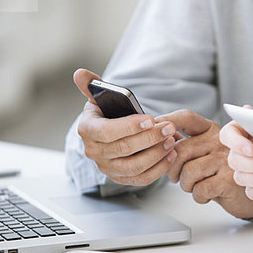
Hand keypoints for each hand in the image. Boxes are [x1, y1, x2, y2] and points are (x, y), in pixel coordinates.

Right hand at [73, 69, 177, 185]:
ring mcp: (107, 168)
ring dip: (156, 154)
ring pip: (134, 166)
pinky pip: (141, 178)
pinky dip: (158, 169)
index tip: (150, 119)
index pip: (106, 131)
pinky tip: (171, 155)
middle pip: (124, 149)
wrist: (111, 133)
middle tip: (169, 128)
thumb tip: (80, 74)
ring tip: (172, 140)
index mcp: (87, 129)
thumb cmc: (108, 113)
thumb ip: (92, 85)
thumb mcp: (100, 97)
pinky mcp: (120, 178)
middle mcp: (93, 152)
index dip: (129, 127)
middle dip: (149, 138)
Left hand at [156, 110, 252, 218]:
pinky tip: (205, 194)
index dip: (167, 121)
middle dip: (171, 169)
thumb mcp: (204, 153)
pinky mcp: (230, 179)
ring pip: (188, 171)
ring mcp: (226, 159)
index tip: (152, 129)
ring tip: (193, 186)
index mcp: (211, 129)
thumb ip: (185, 143)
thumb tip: (154, 137)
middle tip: (175, 178)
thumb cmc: (219, 172)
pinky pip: (200, 188)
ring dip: (185, 185)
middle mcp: (220, 140)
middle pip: (181, 149)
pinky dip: (198, 196)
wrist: (247, 193)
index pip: (186, 117)